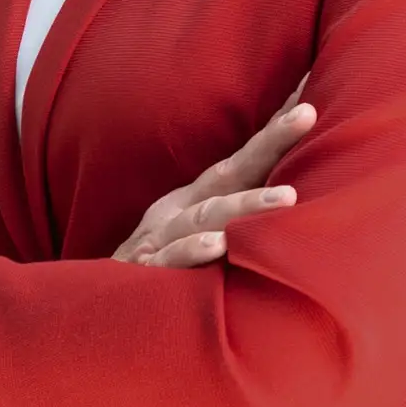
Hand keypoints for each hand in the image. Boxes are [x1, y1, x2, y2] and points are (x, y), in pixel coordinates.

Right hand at [112, 85, 316, 267]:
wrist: (93, 309)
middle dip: (270, 142)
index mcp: (198, 201)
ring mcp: (161, 238)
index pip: (245, 160)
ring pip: (206, 215)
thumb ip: (238, 221)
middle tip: (308, 112)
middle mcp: (181, 211)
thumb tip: (294, 200)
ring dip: (245, 205)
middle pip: (231, 171)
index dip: (276, 129)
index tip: (312, 98)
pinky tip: (216, 246)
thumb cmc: (163, 271)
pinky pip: (168, 261)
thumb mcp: (199, 240)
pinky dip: (189, 251)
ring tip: (288, 197)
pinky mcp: (144, 272)